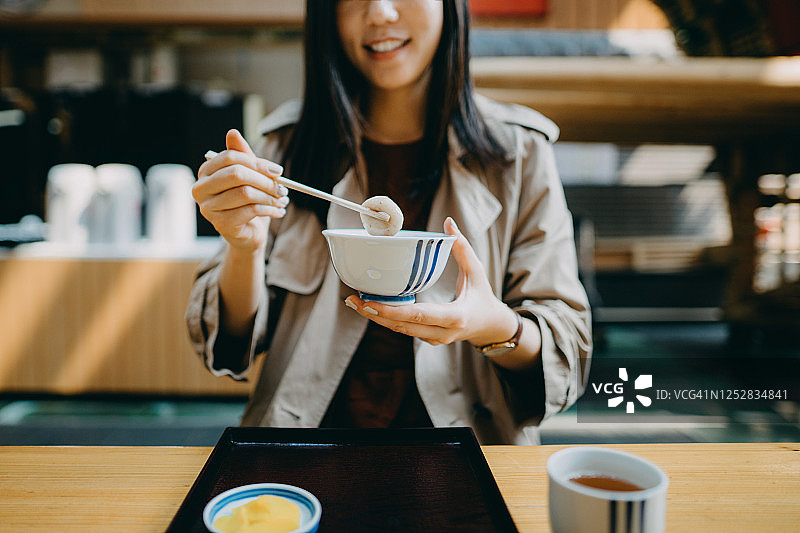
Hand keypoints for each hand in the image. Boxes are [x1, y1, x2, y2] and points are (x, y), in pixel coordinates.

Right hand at [193, 129, 288, 251]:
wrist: (248, 233)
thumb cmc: (247, 202)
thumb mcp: (249, 176)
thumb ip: (243, 156)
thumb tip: (233, 132)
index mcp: (206, 172)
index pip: (230, 157)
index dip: (257, 162)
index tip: (278, 171)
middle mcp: (201, 189)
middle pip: (236, 174)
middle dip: (265, 180)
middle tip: (283, 187)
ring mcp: (208, 208)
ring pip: (245, 193)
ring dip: (270, 197)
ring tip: (282, 200)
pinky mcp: (220, 224)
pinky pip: (250, 211)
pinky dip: (269, 210)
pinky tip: (278, 211)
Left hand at [344, 217, 518, 346]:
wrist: (490, 327)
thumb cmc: (483, 296)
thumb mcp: (476, 271)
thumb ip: (462, 247)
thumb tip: (448, 222)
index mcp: (455, 317)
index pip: (418, 315)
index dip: (391, 310)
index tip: (368, 303)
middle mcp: (441, 332)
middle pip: (401, 325)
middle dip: (374, 314)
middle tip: (351, 299)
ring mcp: (433, 339)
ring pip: (400, 329)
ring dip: (377, 317)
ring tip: (354, 302)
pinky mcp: (428, 339)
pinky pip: (404, 329)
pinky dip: (387, 318)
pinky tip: (371, 307)